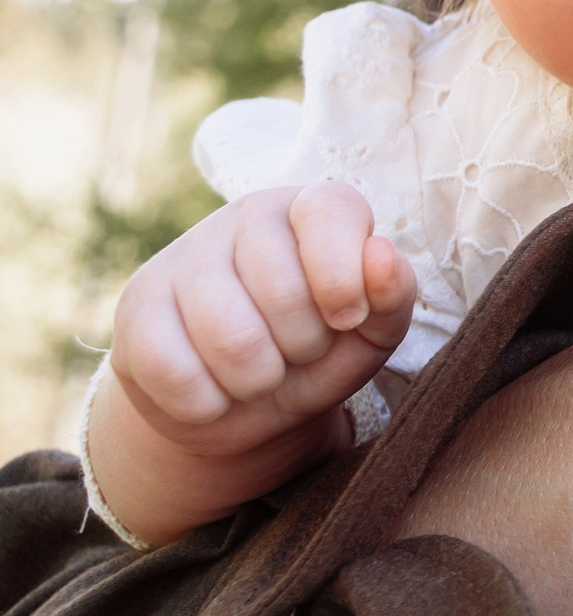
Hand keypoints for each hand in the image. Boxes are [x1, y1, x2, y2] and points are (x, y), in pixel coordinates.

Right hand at [91, 182, 413, 543]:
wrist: (242, 407)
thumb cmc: (321, 354)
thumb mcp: (372, 332)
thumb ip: (392, 295)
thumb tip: (382, 255)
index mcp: (309, 209)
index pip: (330, 210)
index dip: (343, 276)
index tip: (347, 319)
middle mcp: (244, 217)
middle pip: (282, 290)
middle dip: (303, 345)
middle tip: (298, 351)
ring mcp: (183, 257)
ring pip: (228, 336)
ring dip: (258, 379)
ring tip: (261, 372)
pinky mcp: (137, 306)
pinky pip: (172, 369)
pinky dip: (207, 402)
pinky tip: (215, 391)